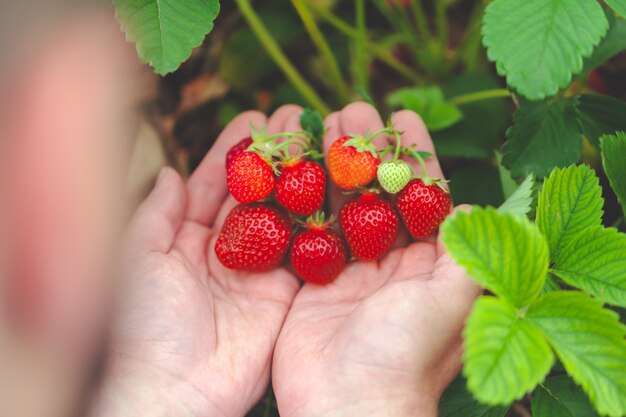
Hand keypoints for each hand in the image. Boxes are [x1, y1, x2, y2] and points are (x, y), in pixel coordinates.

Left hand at [92, 106, 304, 416]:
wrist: (173, 389)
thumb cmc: (142, 323)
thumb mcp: (139, 258)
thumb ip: (157, 213)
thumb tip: (169, 172)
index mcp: (186, 239)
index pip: (215, 185)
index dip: (234, 152)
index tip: (255, 118)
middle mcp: (225, 251)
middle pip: (255, 194)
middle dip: (275, 157)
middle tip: (298, 121)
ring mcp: (257, 272)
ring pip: (282, 216)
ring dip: (300, 180)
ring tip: (321, 143)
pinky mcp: (284, 294)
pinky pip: (304, 252)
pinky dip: (318, 222)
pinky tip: (333, 189)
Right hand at [273, 103, 480, 416]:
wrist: (346, 405)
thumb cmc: (405, 355)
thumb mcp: (450, 302)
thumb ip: (467, 255)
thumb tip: (472, 209)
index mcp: (427, 266)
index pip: (423, 196)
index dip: (414, 155)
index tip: (402, 115)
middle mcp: (390, 265)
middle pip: (378, 192)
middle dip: (367, 149)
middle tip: (353, 108)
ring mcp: (348, 272)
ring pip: (340, 205)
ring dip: (332, 163)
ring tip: (320, 121)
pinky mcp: (312, 282)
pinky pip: (306, 231)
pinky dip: (299, 198)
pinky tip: (290, 166)